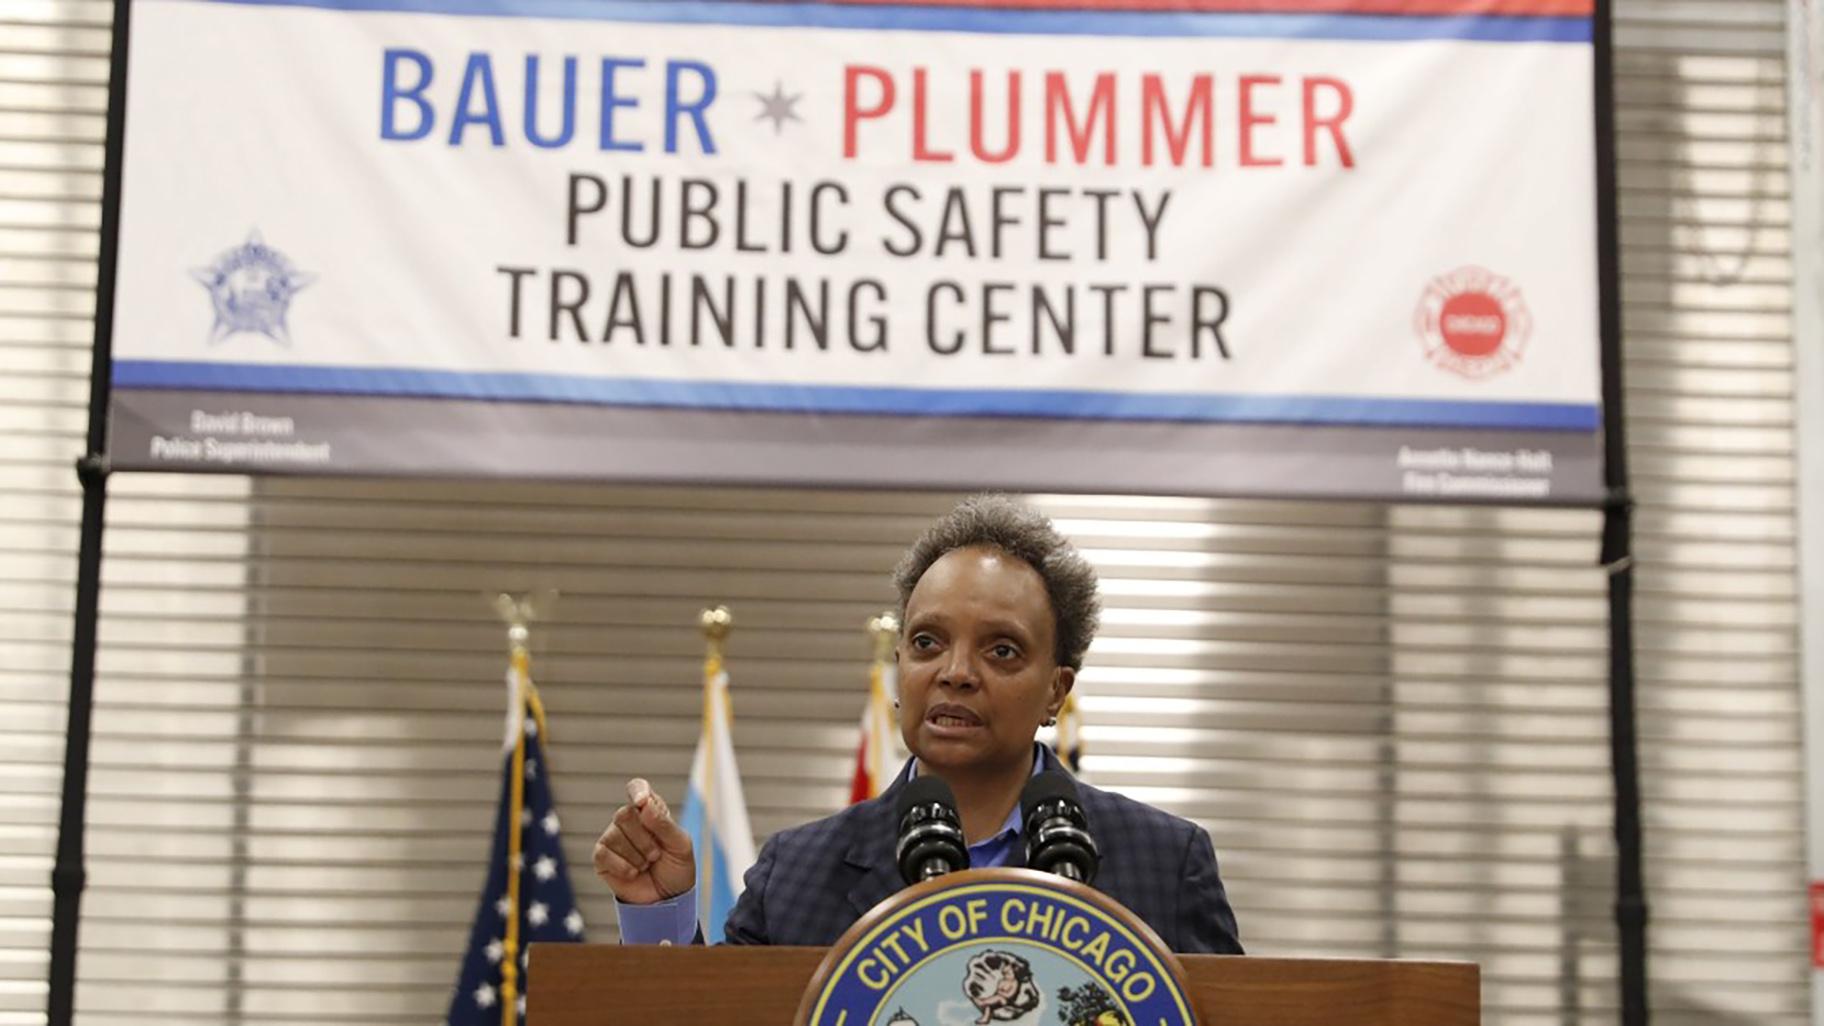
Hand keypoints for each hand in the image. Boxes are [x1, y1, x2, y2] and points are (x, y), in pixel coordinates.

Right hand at [593, 778, 695, 904]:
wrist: (667, 900)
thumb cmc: (676, 869)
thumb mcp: (680, 846)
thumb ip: (664, 825)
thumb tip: (644, 805)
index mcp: (650, 811)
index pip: (637, 788)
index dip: (637, 791)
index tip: (641, 802)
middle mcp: (629, 821)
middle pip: (624, 814)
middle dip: (644, 839)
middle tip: (656, 855)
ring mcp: (613, 838)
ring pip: (614, 835)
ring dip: (637, 856)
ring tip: (646, 865)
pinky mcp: (602, 858)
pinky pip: (604, 854)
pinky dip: (623, 866)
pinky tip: (633, 873)